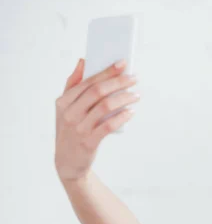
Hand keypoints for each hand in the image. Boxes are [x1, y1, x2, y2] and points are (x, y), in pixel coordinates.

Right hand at [54, 59, 138, 182]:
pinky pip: (108, 125)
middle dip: (118, 82)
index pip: (88, 82)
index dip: (107, 71)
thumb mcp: (65, 108)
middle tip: (134, 78)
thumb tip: (83, 61)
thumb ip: (73, 84)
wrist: (67, 162)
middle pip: (98, 92)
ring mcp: (78, 128)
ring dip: (124, 98)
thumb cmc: (70, 130)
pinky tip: (131, 112)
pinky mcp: (88, 142)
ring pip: (105, 106)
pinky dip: (122, 117)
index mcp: (63, 101)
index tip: (123, 63)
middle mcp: (69, 113)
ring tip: (136, 95)